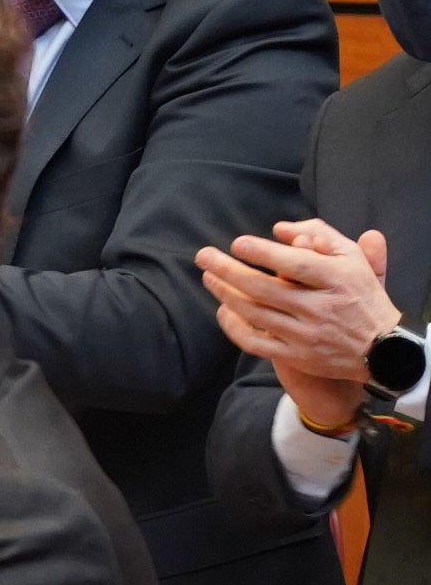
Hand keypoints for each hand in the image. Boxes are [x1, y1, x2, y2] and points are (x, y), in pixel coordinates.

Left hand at [198, 219, 400, 430]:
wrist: (381, 348)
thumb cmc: (362, 295)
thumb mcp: (353, 259)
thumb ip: (321, 236)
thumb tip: (280, 229)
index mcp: (338, 279)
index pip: (296, 264)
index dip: (263, 254)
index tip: (238, 244)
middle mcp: (320, 307)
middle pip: (264, 288)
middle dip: (228, 270)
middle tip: (204, 256)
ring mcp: (305, 334)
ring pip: (255, 313)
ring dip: (226, 294)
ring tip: (208, 277)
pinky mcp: (294, 356)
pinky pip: (254, 342)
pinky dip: (233, 327)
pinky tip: (222, 311)